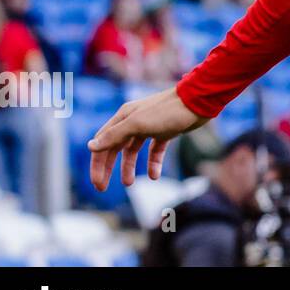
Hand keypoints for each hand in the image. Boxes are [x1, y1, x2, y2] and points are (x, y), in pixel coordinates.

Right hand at [87, 87, 207, 190]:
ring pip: (133, 150)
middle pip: (115, 148)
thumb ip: (114, 135)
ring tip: (128, 183)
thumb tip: (91, 146)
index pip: (103, 142)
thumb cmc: (167, 111)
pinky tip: (154, 176)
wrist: (199, 102)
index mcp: (123, 117)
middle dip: (108, 168)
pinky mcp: (165, 132)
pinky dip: (153, 163)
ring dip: (128, 167)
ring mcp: (150, 127)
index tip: (97, 183)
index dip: (97, 163)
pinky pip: (154, 150)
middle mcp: (133, 121)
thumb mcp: (138, 124)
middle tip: (103, 187)